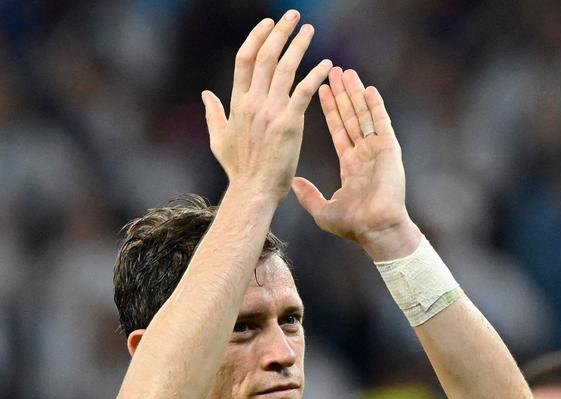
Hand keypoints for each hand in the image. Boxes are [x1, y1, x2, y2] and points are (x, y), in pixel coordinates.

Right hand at [202, 11, 330, 200]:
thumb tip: (205, 93)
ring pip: (284, 69)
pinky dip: (316, 75)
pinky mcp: (289, 123)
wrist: (252, 191)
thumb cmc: (239, 169)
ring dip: (298, 46)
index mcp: (237, 102)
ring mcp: (270, 111)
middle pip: (265, 56)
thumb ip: (214, 113)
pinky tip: (327, 64)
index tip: (268, 24)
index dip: (256, 38)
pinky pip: (304, 92)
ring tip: (309, 30)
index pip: (244, 60)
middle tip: (292, 16)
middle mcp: (253, 102)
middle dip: (279, 33)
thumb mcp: (219, 138)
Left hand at [292, 67, 414, 257]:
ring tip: (347, 73)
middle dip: (342, 94)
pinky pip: (382, 123)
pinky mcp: (389, 151)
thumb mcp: (324, 210)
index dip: (329, 110)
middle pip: (351, 117)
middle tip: (334, 71)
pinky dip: (376, 106)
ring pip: (364, 116)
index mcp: (350, 165)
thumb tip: (294, 182)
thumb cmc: (354, 226)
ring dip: (356, 94)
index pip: (338, 130)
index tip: (320, 89)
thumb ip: (309, 195)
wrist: (376, 230)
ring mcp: (378, 151)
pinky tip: (368, 88)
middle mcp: (364, 154)